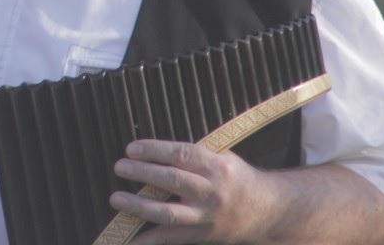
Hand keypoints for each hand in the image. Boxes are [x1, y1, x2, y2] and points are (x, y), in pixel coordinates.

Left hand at [109, 139, 276, 243]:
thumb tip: (154, 148)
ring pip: (168, 212)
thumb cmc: (236, 177)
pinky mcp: (201, 235)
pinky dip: (147, 239)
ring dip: (139, 206)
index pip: (181, 154)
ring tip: (116, 198)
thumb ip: (193, 154)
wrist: (267, 211)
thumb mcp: (221, 157)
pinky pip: (170, 238)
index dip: (154, 150)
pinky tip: (128, 238)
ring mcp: (206, 216)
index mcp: (216, 166)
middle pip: (173, 181)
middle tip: (119, 166)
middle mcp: (211, 192)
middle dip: (143, 173)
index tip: (131, 148)